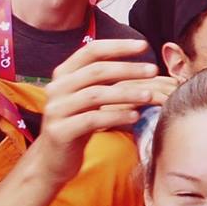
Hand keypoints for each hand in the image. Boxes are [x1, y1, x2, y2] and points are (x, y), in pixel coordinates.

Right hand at [30, 38, 162, 184]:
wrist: (53, 159)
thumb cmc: (79, 124)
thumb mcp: (90, 99)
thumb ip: (105, 81)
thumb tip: (141, 66)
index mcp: (64, 74)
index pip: (91, 51)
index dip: (118, 46)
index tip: (144, 46)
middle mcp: (57, 88)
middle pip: (96, 71)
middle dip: (128, 69)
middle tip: (153, 70)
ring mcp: (56, 109)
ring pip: (95, 95)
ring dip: (126, 93)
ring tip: (149, 96)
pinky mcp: (60, 131)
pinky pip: (91, 120)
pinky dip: (116, 116)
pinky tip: (135, 116)